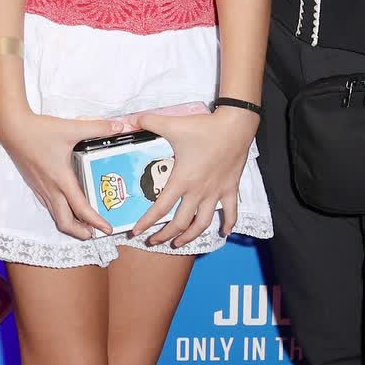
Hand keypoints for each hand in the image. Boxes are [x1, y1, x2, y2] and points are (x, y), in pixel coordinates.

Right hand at [0, 109, 116, 239]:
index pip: (81, 208)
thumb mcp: (71, 128)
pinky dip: (60, 212)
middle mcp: (51, 188)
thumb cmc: (40, 130)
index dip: (95, 222)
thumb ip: (98, 127)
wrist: (12, 128)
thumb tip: (121, 126)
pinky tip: (66, 205)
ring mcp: (41, 188)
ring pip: (55, 215)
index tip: (107, 229)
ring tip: (84, 224)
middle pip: (64, 222)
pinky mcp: (34, 184)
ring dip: (70, 224)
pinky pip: (48, 205)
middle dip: (80, 232)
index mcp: (62, 179)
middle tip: (94, 233)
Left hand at [123, 107, 256, 247]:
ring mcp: (216, 192)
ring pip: (203, 223)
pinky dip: (228, 224)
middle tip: (154, 242)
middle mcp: (198, 192)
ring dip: (190, 236)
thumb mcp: (173, 124)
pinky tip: (224, 232)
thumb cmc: (204, 128)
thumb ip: (149, 122)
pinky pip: (231, 212)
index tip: (136, 233)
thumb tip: (129, 120)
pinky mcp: (231, 188)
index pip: (160, 208)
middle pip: (180, 223)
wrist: (235, 126)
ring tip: (179, 243)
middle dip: (165, 236)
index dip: (146, 223)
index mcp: (182, 180)